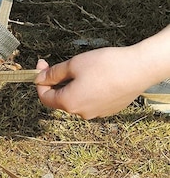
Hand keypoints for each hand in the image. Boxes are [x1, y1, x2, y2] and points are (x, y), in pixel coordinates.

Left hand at [34, 46, 152, 118]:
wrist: (138, 69)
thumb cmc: (105, 66)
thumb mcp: (73, 64)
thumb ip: (53, 73)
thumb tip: (40, 78)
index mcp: (70, 103)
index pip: (44, 97)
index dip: (40, 81)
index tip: (41, 65)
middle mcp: (82, 112)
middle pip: (59, 98)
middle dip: (54, 81)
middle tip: (54, 64)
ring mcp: (97, 112)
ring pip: (75, 99)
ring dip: (69, 84)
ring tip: (77, 68)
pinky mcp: (108, 109)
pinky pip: (89, 100)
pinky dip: (84, 88)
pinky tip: (92, 75)